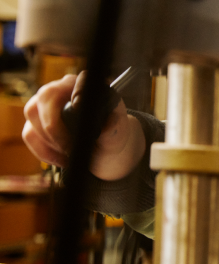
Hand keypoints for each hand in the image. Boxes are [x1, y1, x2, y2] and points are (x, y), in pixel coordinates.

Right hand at [22, 72, 145, 179]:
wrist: (102, 149)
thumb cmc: (111, 134)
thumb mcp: (119, 132)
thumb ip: (115, 126)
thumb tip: (110, 122)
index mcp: (87, 85)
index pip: (79, 80)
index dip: (78, 92)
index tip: (79, 108)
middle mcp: (63, 89)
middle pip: (45, 97)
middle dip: (55, 127)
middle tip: (70, 148)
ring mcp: (44, 104)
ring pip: (33, 115)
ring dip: (50, 141)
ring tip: (70, 154)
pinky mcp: (34, 121)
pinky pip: (29, 134)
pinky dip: (44, 151)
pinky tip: (61, 158)